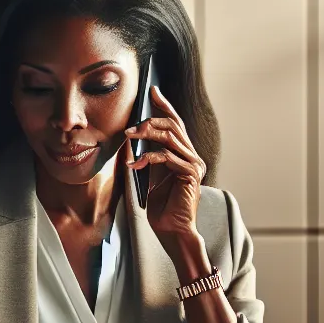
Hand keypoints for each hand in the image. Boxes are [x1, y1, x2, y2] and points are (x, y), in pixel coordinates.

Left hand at [125, 86, 205, 248]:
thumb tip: (135, 136)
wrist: (172, 231)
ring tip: (129, 138)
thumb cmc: (162, 208)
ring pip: (170, 137)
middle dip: (150, 120)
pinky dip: (147, 158)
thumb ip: (150, 156)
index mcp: (185, 155)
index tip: (152, 91)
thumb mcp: (152, 176)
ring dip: (146, 134)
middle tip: (130, 127)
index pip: (176, 124)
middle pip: (173, 125)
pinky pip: (166, 156)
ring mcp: (194, 164)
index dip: (165, 105)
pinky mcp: (190, 173)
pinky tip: (134, 165)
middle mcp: (193, 157)